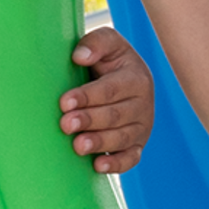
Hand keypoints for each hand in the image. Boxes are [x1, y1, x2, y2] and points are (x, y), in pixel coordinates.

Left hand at [59, 25, 154, 172]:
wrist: (122, 80)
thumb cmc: (109, 61)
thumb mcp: (108, 43)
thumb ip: (96, 43)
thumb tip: (79, 57)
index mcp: (136, 78)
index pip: (110, 89)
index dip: (87, 96)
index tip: (64, 102)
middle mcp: (143, 104)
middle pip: (115, 115)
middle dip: (89, 120)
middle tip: (66, 124)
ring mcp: (142, 127)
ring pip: (122, 138)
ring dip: (99, 143)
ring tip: (78, 146)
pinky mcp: (137, 146)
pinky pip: (131, 158)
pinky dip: (116, 164)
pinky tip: (98, 166)